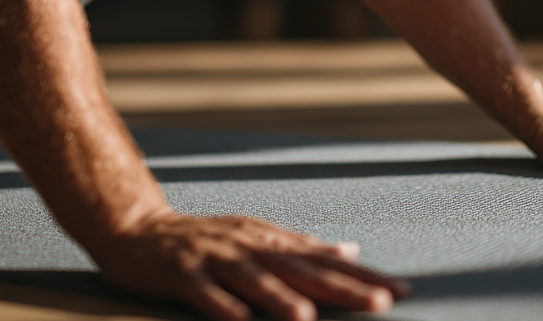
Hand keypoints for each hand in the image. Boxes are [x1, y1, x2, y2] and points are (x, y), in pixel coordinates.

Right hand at [92, 208, 409, 320]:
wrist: (138, 229)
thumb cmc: (206, 240)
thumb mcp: (260, 237)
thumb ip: (304, 247)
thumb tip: (353, 250)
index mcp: (270, 240)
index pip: (326, 260)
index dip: (365, 276)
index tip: (404, 290)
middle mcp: (248, 245)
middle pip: (301, 269)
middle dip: (342, 287)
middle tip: (381, 302)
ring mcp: (215, 258)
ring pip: (253, 280)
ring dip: (280, 299)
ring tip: (308, 318)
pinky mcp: (182, 272)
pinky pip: (203, 292)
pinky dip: (221, 306)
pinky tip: (238, 320)